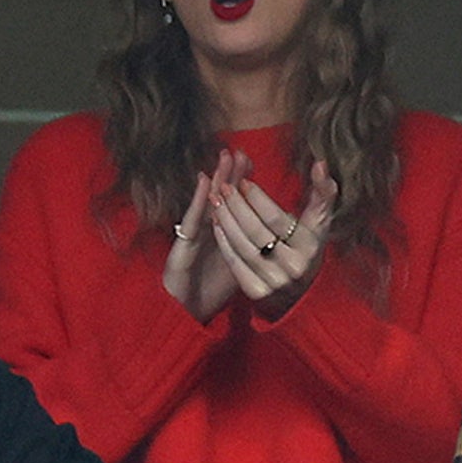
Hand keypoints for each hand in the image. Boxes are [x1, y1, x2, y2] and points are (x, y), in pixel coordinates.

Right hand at [161, 153, 246, 321]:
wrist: (187, 311)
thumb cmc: (212, 288)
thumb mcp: (242, 265)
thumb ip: (254, 248)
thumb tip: (278, 236)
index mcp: (222, 233)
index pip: (234, 203)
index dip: (242, 182)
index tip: (251, 162)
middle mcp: (207, 230)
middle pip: (221, 197)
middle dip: (231, 174)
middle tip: (240, 150)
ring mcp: (194, 235)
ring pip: (208, 203)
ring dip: (217, 178)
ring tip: (225, 157)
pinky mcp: (183, 245)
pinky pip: (193, 220)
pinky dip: (199, 200)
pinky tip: (206, 182)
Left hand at [211, 158, 338, 320]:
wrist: (301, 294)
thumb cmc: (308, 249)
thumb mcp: (320, 224)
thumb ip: (323, 193)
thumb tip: (321, 164)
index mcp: (310, 247)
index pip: (277, 219)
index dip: (258, 199)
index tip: (243, 182)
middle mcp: (293, 267)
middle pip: (256, 231)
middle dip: (237, 206)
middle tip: (224, 187)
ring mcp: (274, 283)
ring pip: (243, 246)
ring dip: (226, 220)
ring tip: (216, 200)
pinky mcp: (257, 293)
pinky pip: (235, 263)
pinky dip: (224, 242)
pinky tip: (216, 224)